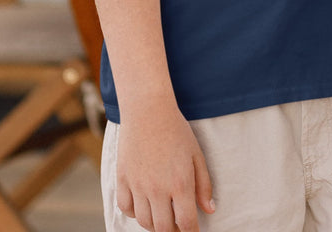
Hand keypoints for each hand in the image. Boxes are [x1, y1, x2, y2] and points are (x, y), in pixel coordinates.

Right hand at [115, 109, 214, 231]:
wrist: (149, 112)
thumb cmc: (177, 131)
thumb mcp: (197, 155)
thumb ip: (204, 185)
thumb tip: (209, 210)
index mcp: (180, 183)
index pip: (186, 223)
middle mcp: (158, 189)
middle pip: (163, 228)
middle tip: (178, 226)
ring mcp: (138, 186)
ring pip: (144, 221)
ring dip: (155, 224)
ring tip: (164, 217)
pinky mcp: (123, 180)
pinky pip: (126, 208)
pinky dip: (135, 213)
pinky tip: (145, 205)